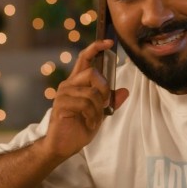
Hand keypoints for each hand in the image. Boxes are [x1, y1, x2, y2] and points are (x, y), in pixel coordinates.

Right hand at [44, 39, 126, 159]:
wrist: (63, 145)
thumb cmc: (79, 128)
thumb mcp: (100, 114)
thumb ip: (111, 101)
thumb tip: (125, 91)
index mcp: (77, 83)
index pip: (85, 58)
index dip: (96, 47)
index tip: (109, 42)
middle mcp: (68, 84)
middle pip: (93, 74)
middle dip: (104, 90)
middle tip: (103, 106)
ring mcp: (63, 94)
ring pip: (92, 93)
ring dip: (99, 110)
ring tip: (93, 120)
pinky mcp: (61, 104)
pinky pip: (86, 104)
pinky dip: (92, 117)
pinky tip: (88, 123)